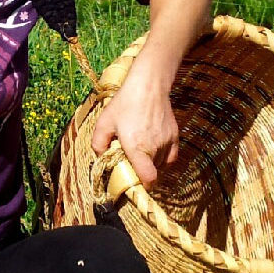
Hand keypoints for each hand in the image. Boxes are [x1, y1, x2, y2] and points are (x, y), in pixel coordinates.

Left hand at [91, 71, 178, 190]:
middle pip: (152, 172)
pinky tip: (153, 151)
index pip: (148, 178)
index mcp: (137, 148)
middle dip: (141, 171)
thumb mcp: (104, 122)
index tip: (133, 183)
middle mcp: (154, 147)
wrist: (148, 86)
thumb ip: (98, 144)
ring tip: (140, 151)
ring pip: (161, 165)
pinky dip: (163, 159)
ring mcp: (167, 142)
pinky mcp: (175, 136)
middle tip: (130, 160)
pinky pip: (171, 157)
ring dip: (151, 164)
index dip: (142, 185)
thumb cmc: (124, 103)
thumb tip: (101, 158)